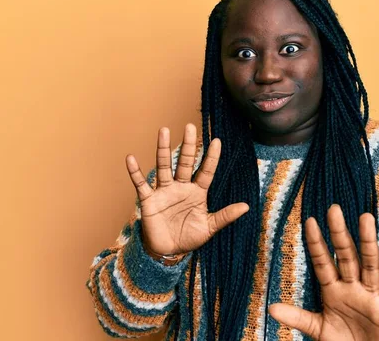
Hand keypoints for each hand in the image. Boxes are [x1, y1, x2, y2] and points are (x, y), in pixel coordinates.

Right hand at [125, 123, 248, 256]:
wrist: (168, 252)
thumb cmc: (189, 237)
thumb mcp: (209, 227)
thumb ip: (226, 216)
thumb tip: (247, 207)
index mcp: (197, 192)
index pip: (206, 171)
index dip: (211, 157)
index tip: (217, 141)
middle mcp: (181, 187)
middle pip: (185, 162)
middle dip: (188, 145)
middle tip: (190, 126)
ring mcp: (164, 191)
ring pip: (164, 166)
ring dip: (162, 149)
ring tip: (164, 130)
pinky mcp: (149, 200)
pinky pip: (141, 183)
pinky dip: (135, 172)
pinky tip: (131, 158)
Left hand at [269, 205, 378, 339]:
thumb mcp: (319, 330)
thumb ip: (298, 317)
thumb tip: (270, 308)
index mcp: (335, 291)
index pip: (323, 263)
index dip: (316, 244)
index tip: (310, 221)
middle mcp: (354, 288)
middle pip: (347, 256)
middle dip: (340, 234)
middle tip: (333, 209)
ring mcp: (374, 297)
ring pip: (371, 265)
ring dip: (368, 243)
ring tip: (365, 218)